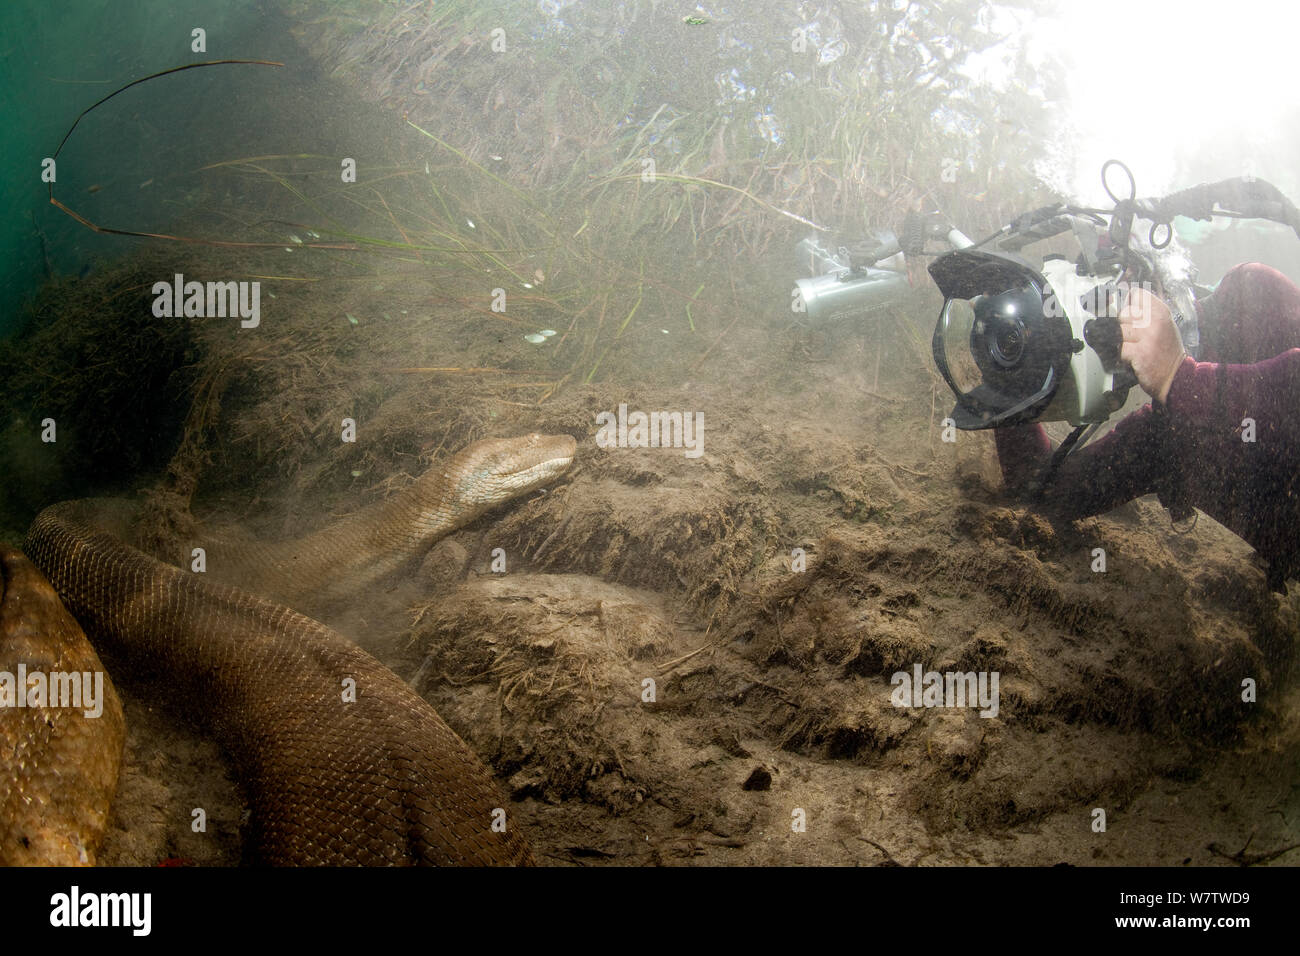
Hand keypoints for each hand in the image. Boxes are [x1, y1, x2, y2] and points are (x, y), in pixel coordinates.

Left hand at [1119, 287, 1185, 403]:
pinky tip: (1134, 358)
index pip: (1137, 294)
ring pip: (1119, 330)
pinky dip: (1123, 356)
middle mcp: (1155, 321)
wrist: (1177, 376)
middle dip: (1123, 326)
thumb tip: (1124, 301)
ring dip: (1123, 342)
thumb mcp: (1162, 325)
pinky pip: (1120, 348)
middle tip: (1134, 338)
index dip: (1128, 303)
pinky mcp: (1140, 352)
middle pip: (1124, 313)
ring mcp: (1148, 336)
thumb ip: (1146, 313)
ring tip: (1134, 348)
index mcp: (1161, 311)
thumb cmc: (1166, 352)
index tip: (1130, 314)